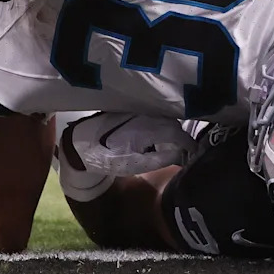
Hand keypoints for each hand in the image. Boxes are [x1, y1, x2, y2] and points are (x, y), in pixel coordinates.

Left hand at [61, 112, 197, 176]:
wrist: (80, 144)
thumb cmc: (108, 157)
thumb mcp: (136, 164)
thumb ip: (160, 159)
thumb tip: (180, 154)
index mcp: (148, 127)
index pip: (176, 132)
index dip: (188, 142)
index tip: (194, 150)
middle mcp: (145, 115)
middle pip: (171, 121)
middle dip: (180, 134)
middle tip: (185, 147)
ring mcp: (137, 110)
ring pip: (161, 116)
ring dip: (169, 127)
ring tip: (172, 141)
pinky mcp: (130, 110)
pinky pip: (151, 114)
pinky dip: (159, 123)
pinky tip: (156, 134)